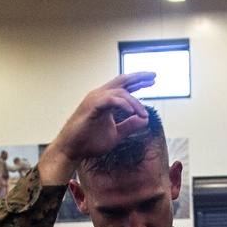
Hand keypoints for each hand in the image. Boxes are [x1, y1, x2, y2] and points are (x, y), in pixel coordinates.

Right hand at [37, 74, 155, 185]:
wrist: (72, 150)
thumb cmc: (90, 142)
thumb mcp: (116, 134)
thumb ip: (130, 126)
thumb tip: (145, 119)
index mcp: (106, 100)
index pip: (125, 87)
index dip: (139, 82)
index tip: (153, 81)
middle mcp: (101, 96)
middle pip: (123, 81)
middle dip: (139, 78)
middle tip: (154, 76)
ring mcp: (95, 99)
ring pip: (119, 92)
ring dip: (134, 102)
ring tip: (143, 113)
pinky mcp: (91, 106)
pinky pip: (110, 100)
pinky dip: (123, 104)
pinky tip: (132, 111)